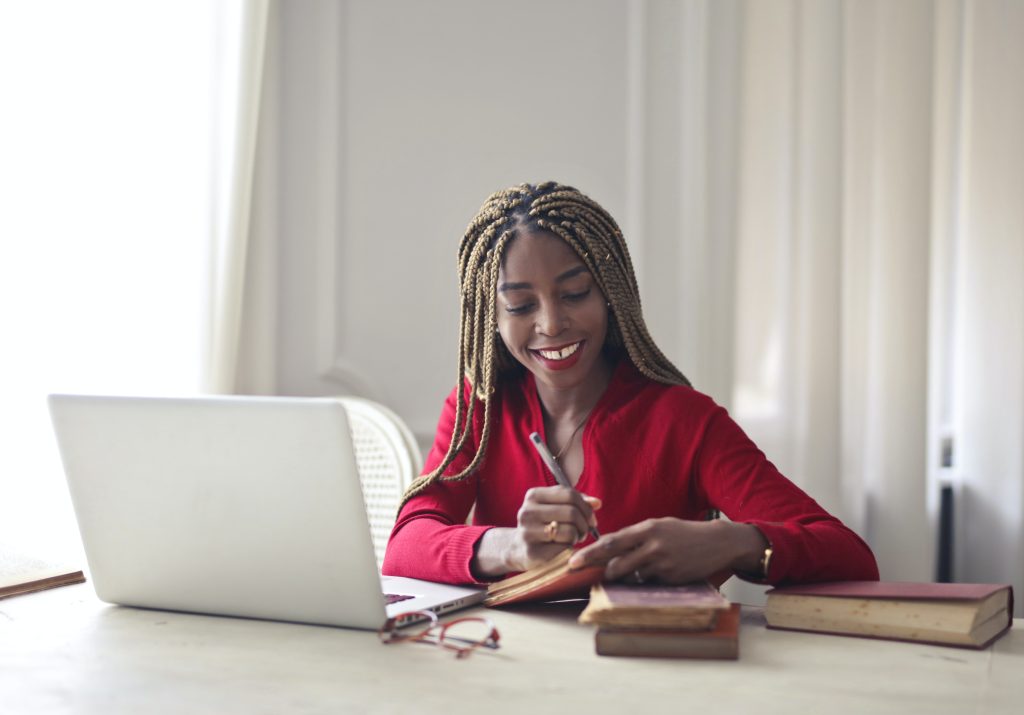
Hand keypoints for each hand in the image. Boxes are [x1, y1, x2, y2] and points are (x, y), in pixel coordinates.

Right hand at [472, 486, 600, 576]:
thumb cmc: (543, 524)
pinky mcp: (532, 552)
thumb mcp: (556, 508)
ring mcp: (527, 532)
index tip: (590, 517)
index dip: (586, 506)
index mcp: (533, 495)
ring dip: (578, 537)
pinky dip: (569, 549)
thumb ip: (577, 502)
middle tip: (584, 531)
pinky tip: (564, 548)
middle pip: (572, 512)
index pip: (569, 494)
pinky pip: (564, 549)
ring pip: (570, 531)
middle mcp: (527, 512)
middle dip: (585, 524)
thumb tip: (597, 503)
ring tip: (573, 539)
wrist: (518, 548)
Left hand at [567, 518, 765, 583]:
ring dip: (623, 578)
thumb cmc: (683, 533)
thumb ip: (635, 536)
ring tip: (628, 572)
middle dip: (601, 571)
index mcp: (647, 528)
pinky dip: (644, 582)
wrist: (716, 542)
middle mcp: (653, 546)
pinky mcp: (671, 579)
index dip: (590, 553)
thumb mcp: (659, 526)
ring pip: (629, 577)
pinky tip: (655, 574)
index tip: (573, 562)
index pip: (611, 542)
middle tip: (590, 575)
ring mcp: (662, 564)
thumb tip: (610, 547)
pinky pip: (647, 584)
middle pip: (615, 563)